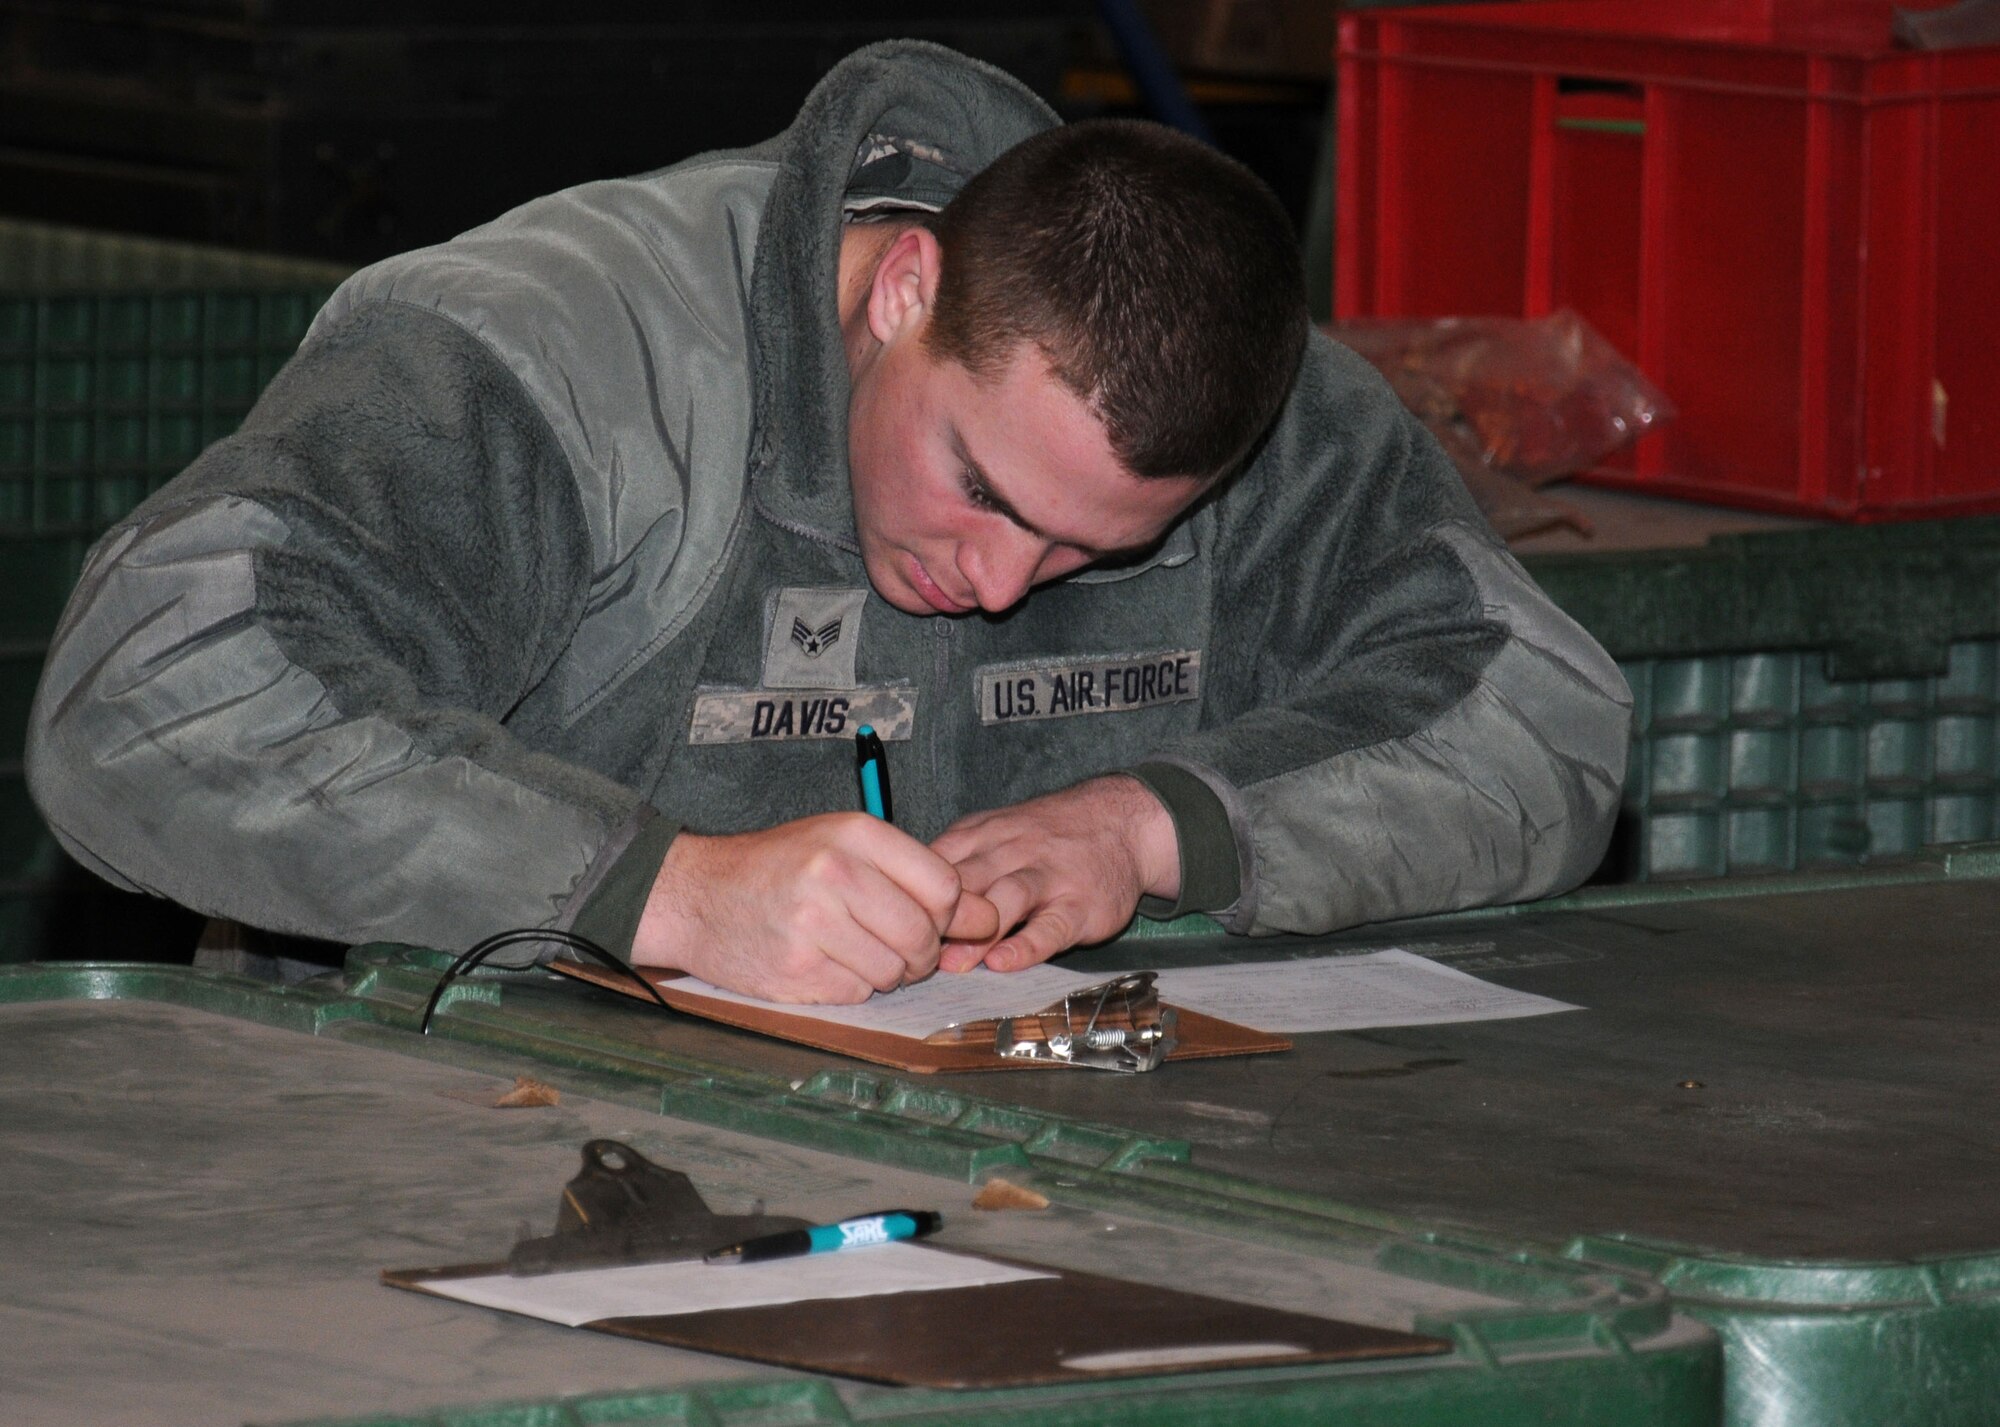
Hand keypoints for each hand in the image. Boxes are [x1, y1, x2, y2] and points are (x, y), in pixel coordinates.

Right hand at [630, 814, 999, 1002]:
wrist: (695, 895)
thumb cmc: (776, 869)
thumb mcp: (841, 846)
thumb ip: (911, 875)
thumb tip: (987, 917)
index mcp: (855, 834)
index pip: (944, 885)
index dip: (950, 914)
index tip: (935, 921)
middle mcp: (835, 873)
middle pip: (922, 934)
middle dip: (921, 952)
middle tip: (897, 947)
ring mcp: (813, 924)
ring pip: (894, 970)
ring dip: (886, 972)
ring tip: (852, 950)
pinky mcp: (796, 969)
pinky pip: (858, 992)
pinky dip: (851, 986)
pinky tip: (824, 963)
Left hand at [930, 776, 1180, 973]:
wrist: (1120, 824)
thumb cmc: (1047, 837)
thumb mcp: (996, 832)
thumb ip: (955, 861)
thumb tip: (905, 899)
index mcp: (984, 835)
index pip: (937, 862)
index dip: (912, 894)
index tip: (893, 925)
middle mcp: (1013, 852)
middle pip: (967, 882)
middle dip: (938, 917)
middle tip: (912, 951)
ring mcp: (1048, 878)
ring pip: (1006, 901)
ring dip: (977, 933)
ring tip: (953, 965)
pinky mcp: (1080, 905)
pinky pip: (1050, 927)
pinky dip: (1026, 946)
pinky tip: (1004, 963)